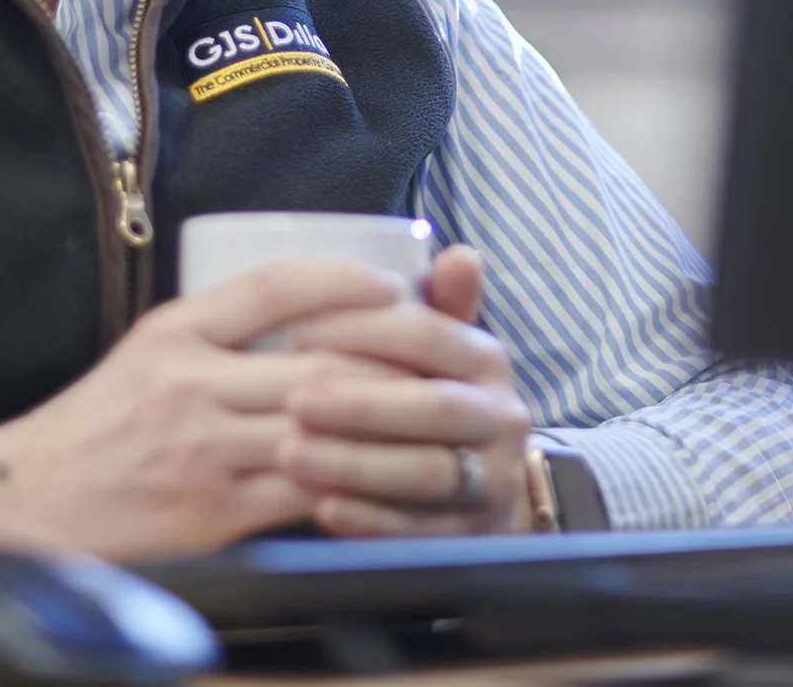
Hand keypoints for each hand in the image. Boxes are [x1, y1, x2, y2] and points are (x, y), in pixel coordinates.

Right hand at [0, 261, 412, 593]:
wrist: (23, 505)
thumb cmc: (93, 431)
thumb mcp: (145, 355)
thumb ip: (214, 334)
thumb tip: (303, 314)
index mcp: (175, 333)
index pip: (273, 287)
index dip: (342, 283)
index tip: (390, 287)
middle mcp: (191, 384)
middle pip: (320, 362)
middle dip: (394, 364)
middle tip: (443, 363)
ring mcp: (205, 450)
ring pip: (325, 427)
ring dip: (392, 427)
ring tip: (439, 421)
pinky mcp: (215, 512)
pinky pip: (307, 492)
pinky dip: (358, 485)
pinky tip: (393, 482)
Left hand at [276, 245, 535, 536]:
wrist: (481, 488)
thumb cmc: (431, 398)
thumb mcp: (434, 350)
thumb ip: (435, 303)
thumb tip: (460, 254)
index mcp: (486, 359)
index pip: (428, 335)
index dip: (363, 331)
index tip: (297, 331)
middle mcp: (502, 417)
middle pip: (432, 408)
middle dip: (360, 403)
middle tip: (292, 399)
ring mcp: (493, 480)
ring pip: (425, 472)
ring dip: (356, 464)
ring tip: (291, 455)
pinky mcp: (471, 537)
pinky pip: (419, 531)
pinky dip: (371, 521)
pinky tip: (322, 510)